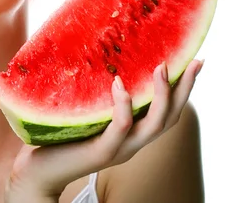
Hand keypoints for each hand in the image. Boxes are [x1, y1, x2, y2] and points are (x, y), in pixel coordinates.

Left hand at [4, 59, 203, 201]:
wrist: (39, 170)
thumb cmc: (60, 139)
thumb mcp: (87, 115)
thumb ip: (99, 98)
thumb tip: (102, 64)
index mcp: (131, 135)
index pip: (166, 112)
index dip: (183, 91)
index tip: (194, 62)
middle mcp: (131, 144)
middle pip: (170, 118)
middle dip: (184, 91)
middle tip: (195, 62)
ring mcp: (119, 149)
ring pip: (153, 125)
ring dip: (160, 96)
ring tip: (161, 68)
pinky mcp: (101, 151)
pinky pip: (120, 128)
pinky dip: (123, 106)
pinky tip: (119, 85)